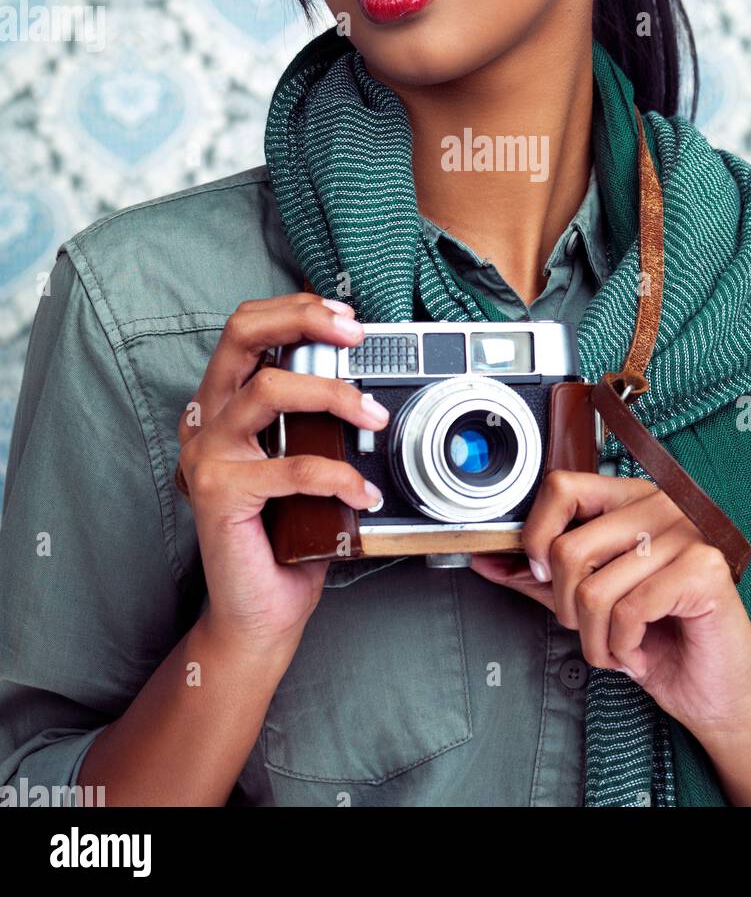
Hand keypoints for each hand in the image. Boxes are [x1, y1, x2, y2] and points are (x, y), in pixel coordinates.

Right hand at [175, 293, 387, 652]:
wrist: (260, 610)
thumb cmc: (286, 534)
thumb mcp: (305, 459)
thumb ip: (317, 419)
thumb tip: (370, 380)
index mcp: (223, 404)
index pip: (247, 328)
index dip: (296, 310)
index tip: (346, 317)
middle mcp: (206, 420)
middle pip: (240, 334)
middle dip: (302, 320)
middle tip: (353, 334)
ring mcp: (206, 454)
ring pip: (270, 390)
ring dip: (334, 394)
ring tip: (375, 414)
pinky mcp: (217, 493)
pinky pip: (292, 467)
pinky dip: (340, 475)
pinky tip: (364, 493)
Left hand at [469, 469, 750, 738]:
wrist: (715, 694)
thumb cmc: (658, 644)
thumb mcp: (586, 606)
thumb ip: (540, 578)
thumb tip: (488, 558)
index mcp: (629, 500)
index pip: (561, 486)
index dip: (537, 535)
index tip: (543, 574)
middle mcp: (659, 506)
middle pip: (569, 547)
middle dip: (568, 608)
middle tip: (594, 629)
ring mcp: (686, 533)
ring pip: (594, 588)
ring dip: (596, 640)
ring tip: (619, 647)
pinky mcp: (705, 568)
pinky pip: (629, 610)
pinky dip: (623, 648)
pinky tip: (640, 651)